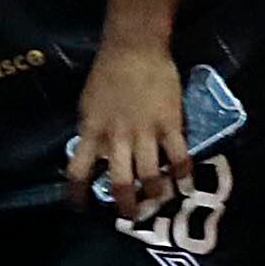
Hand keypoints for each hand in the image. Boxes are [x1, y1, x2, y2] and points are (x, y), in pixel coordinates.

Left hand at [69, 43, 191, 219]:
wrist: (133, 49)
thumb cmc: (107, 75)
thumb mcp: (87, 105)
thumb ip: (91, 131)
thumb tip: (93, 155)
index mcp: (91, 131)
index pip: (78, 169)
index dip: (77, 193)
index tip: (78, 207)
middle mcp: (117, 137)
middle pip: (120, 182)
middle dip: (125, 204)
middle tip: (130, 216)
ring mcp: (145, 132)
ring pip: (151, 175)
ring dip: (156, 194)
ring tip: (159, 202)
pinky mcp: (170, 125)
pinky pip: (179, 157)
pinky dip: (184, 176)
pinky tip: (187, 187)